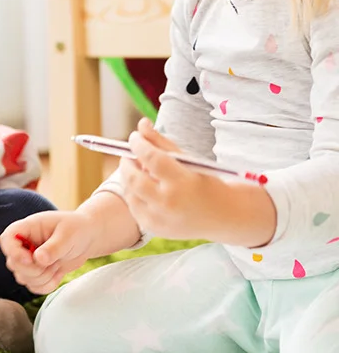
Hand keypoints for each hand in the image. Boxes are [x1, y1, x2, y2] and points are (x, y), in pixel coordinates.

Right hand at [0, 210, 97, 294]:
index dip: (14, 252)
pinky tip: (58, 274)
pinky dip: (47, 285)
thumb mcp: (68, 234)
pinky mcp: (35, 273)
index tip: (31, 259)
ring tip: (58, 265)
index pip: (7, 239)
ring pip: (23, 278)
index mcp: (26, 228)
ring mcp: (27, 260)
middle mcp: (23, 245)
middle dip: (35, 270)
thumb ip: (54, 247)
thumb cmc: (77, 229)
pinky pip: (33, 287)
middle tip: (55, 262)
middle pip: (13, 264)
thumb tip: (38, 259)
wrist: (87, 239)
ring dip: (43, 277)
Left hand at [120, 118, 224, 239]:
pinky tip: (141, 186)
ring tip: (137, 169)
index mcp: (182, 182)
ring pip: (130, 193)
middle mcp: (169, 203)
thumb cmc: (206, 181)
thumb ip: (162, 142)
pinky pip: (134, 208)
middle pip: (134, 178)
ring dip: (128, 178)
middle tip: (129, 154)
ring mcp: (160, 219)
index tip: (134, 137)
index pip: (152, 158)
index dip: (139, 145)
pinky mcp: (155, 229)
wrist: (225, 216)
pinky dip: (133, 194)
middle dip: (127, 162)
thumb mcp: (189, 160)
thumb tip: (141, 124)